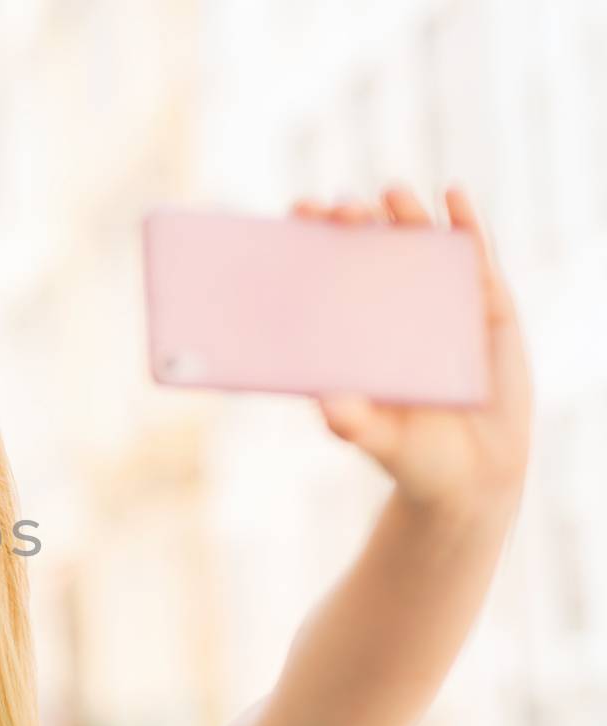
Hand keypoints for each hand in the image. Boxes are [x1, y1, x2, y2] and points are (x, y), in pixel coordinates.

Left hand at [294, 186, 532, 517]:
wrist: (471, 475)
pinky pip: (475, 257)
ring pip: (421, 244)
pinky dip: (466, 224)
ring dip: (405, 214)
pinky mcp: (486, 306)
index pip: (326, 273)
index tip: (296, 215)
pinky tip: (453, 195)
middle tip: (340, 208)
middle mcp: (392, 307)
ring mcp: (440, 301)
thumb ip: (352, 423)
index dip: (312, 240)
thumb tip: (329, 404)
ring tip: (390, 193)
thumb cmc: (410, 453)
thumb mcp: (376, 439)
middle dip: (354, 221)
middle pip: (370, 249)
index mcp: (354, 330)